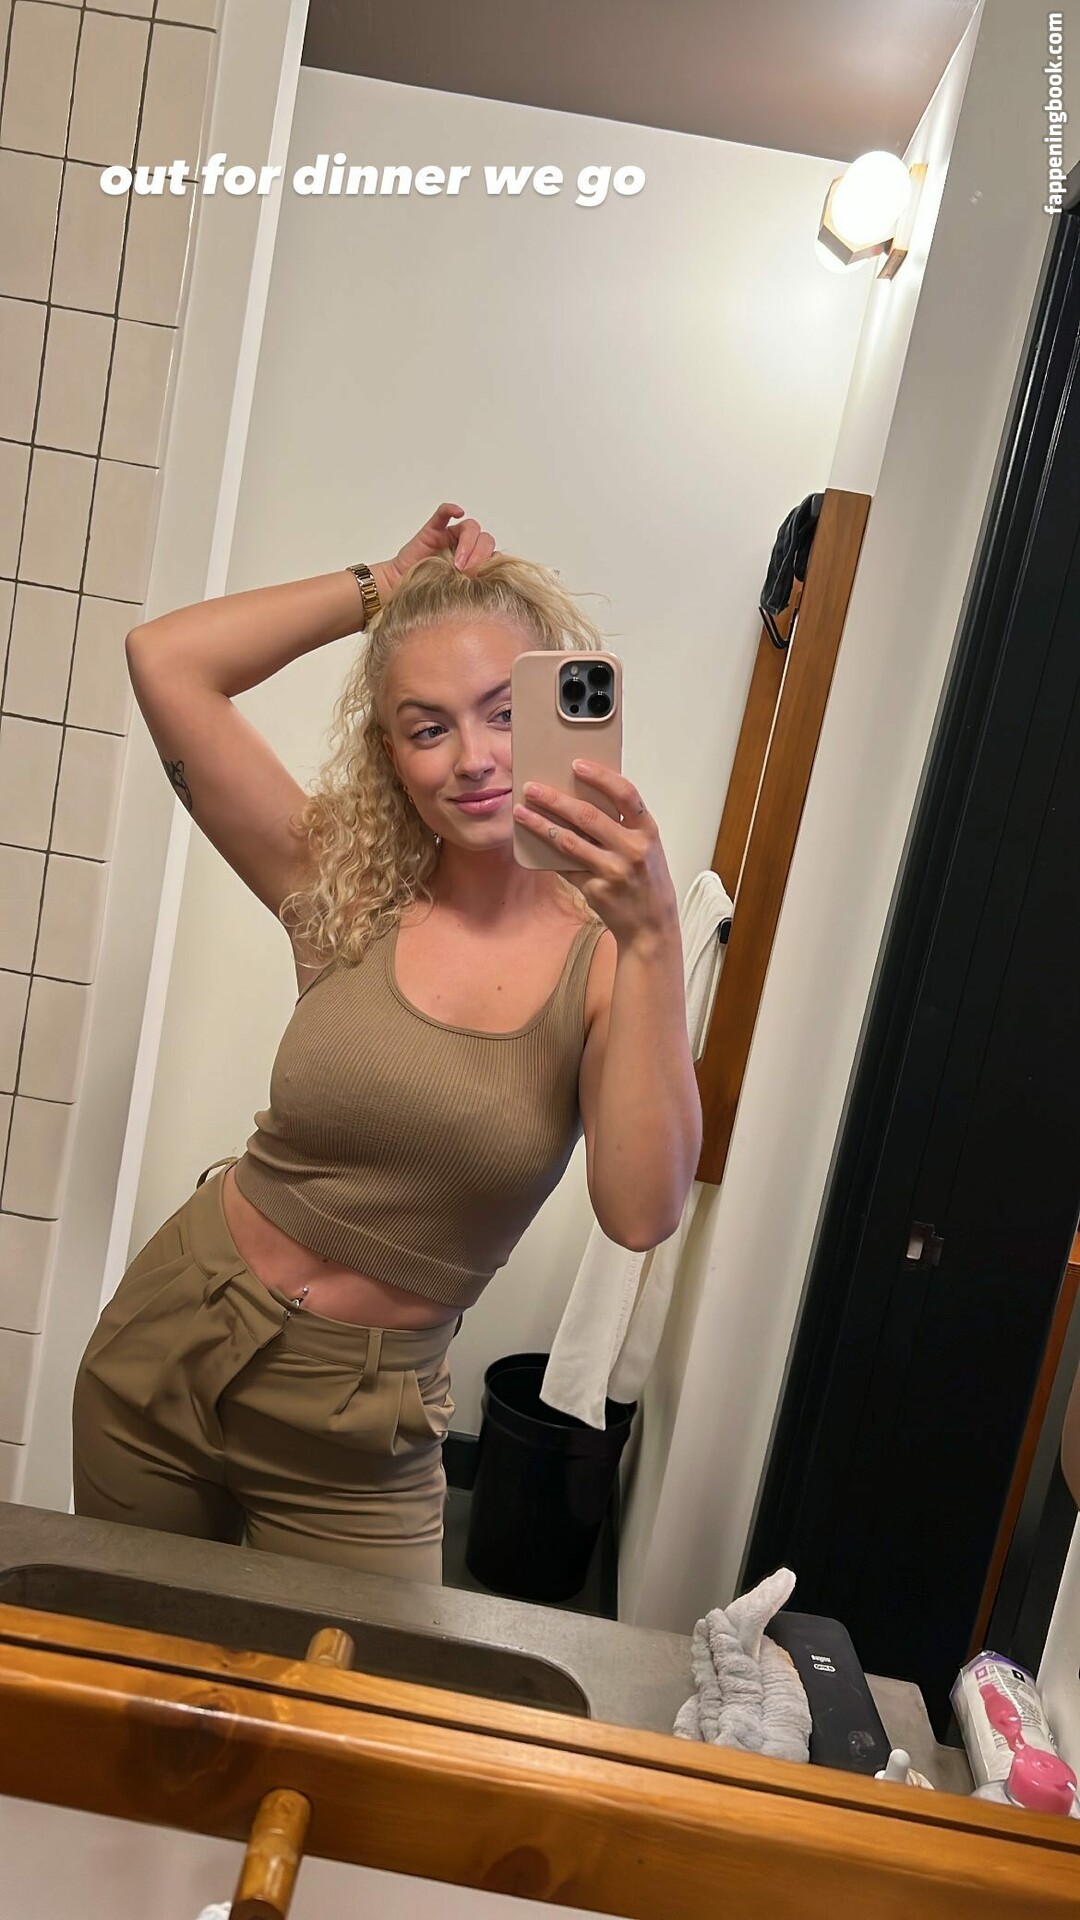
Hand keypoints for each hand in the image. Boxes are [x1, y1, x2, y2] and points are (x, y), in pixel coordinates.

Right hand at [377, 503, 497, 598]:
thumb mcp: (458, 594)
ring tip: (458, 564)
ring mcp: (450, 537)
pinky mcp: (434, 530)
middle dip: (479, 555)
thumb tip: (494, 586)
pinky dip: (451, 509)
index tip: (482, 579)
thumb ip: (476, 586)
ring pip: (470, 527)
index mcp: (476, 562)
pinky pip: (443, 513)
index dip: (491, 564)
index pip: (493, 555)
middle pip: (485, 539)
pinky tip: (457, 512)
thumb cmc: (429, 593)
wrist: (401, 590)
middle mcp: (466, 547)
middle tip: (468, 572)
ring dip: (468, 543)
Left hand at [513, 761, 679, 952]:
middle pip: (588, 815)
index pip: (625, 793)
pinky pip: (565, 866)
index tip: (576, 764)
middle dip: (555, 799)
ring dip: (541, 824)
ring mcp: (613, 871)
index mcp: (648, 831)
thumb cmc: (647, 881)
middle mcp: (632, 849)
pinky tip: (531, 842)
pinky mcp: (596, 889)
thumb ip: (624, 825)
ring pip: (569, 841)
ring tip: (521, 812)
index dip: (600, 776)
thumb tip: (582, 797)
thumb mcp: (647, 847)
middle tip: (532, 788)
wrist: (651, 926)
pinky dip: (547, 854)